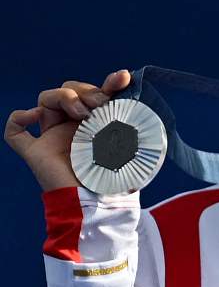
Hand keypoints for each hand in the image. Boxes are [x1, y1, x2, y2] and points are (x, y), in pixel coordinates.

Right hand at [5, 70, 131, 192]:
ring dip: (64, 97)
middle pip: (69, 91)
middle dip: (86, 91)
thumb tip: (136, 101)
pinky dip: (19, 117)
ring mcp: (51, 138)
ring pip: (46, 99)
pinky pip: (14, 130)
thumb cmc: (117, 182)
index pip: (95, 95)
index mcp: (96, 126)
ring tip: (82, 115)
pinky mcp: (34, 152)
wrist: (99, 207)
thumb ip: (130, 125)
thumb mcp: (130, 149)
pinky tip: (36, 117)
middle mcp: (71, 129)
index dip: (107, 84)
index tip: (121, 79)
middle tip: (99, 107)